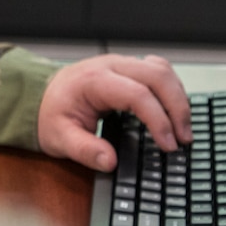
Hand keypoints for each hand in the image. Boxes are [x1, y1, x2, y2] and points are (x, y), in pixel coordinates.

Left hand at [37, 54, 190, 169]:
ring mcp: (122, 64)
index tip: (168, 144)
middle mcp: (111, 66)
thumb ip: (84, 150)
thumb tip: (109, 161)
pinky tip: (174, 110)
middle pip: (158, 76)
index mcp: (95, 80)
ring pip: (162, 69)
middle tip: (184, 138)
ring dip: (178, 97)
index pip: (138, 94)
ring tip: (183, 128)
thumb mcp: (58, 139)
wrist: (41, 96)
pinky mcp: (128, 68)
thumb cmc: (51, 115)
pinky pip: (159, 70)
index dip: (158, 120)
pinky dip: (172, 89)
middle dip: (177, 107)